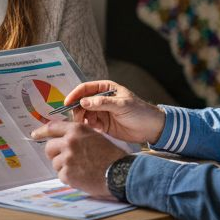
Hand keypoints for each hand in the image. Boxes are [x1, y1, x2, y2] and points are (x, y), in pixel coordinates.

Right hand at [36, 81, 164, 145]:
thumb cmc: (140, 112)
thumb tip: (83, 102)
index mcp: (106, 88)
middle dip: (77, 110)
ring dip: (81, 120)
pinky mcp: (102, 125)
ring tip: (86, 126)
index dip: (75, 95)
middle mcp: (101, 99)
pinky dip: (87, 128)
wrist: (151, 128)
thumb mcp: (121, 105)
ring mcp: (101, 112)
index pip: (85, 89)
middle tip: (77, 119)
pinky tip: (92, 130)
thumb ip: (102, 103)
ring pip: (83, 115)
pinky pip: (89, 125)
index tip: (67, 103)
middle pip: (81, 102)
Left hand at [37, 121, 125, 197]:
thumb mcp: (95, 136)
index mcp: (76, 130)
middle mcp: (69, 142)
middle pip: (49, 147)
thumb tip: (63, 139)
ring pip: (55, 163)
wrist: (120, 172)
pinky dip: (69, 177)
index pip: (52, 127)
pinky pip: (61, 175)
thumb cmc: (111, 155)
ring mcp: (67, 158)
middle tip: (65, 159)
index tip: (34, 135)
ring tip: (81, 169)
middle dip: (54, 154)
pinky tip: (82, 176)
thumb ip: (77, 136)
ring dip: (64, 167)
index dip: (41, 131)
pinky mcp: (67, 174)